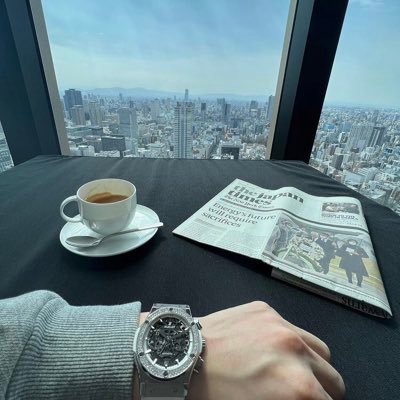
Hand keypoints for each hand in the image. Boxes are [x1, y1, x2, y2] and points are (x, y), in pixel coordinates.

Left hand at [188, 301, 344, 399]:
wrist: (182, 357)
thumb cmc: (215, 395)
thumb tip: (303, 396)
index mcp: (296, 387)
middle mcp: (296, 350)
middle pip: (334, 379)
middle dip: (324, 392)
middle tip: (304, 395)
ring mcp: (281, 324)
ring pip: (321, 349)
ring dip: (315, 365)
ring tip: (295, 371)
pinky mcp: (266, 309)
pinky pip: (293, 327)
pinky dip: (291, 342)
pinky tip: (270, 348)